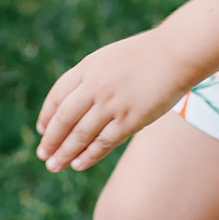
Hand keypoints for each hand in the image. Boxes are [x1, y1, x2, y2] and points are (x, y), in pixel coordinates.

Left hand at [36, 30, 205, 172]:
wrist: (177, 53)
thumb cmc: (146, 55)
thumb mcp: (110, 58)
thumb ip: (92, 77)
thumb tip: (76, 102)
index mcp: (87, 67)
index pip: (57, 96)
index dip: (46, 116)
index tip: (41, 130)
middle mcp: (95, 86)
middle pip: (64, 118)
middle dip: (51, 139)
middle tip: (43, 155)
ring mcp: (112, 103)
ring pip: (80, 134)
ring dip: (65, 152)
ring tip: (55, 166)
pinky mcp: (131, 119)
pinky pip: (104, 142)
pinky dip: (88, 155)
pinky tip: (78, 164)